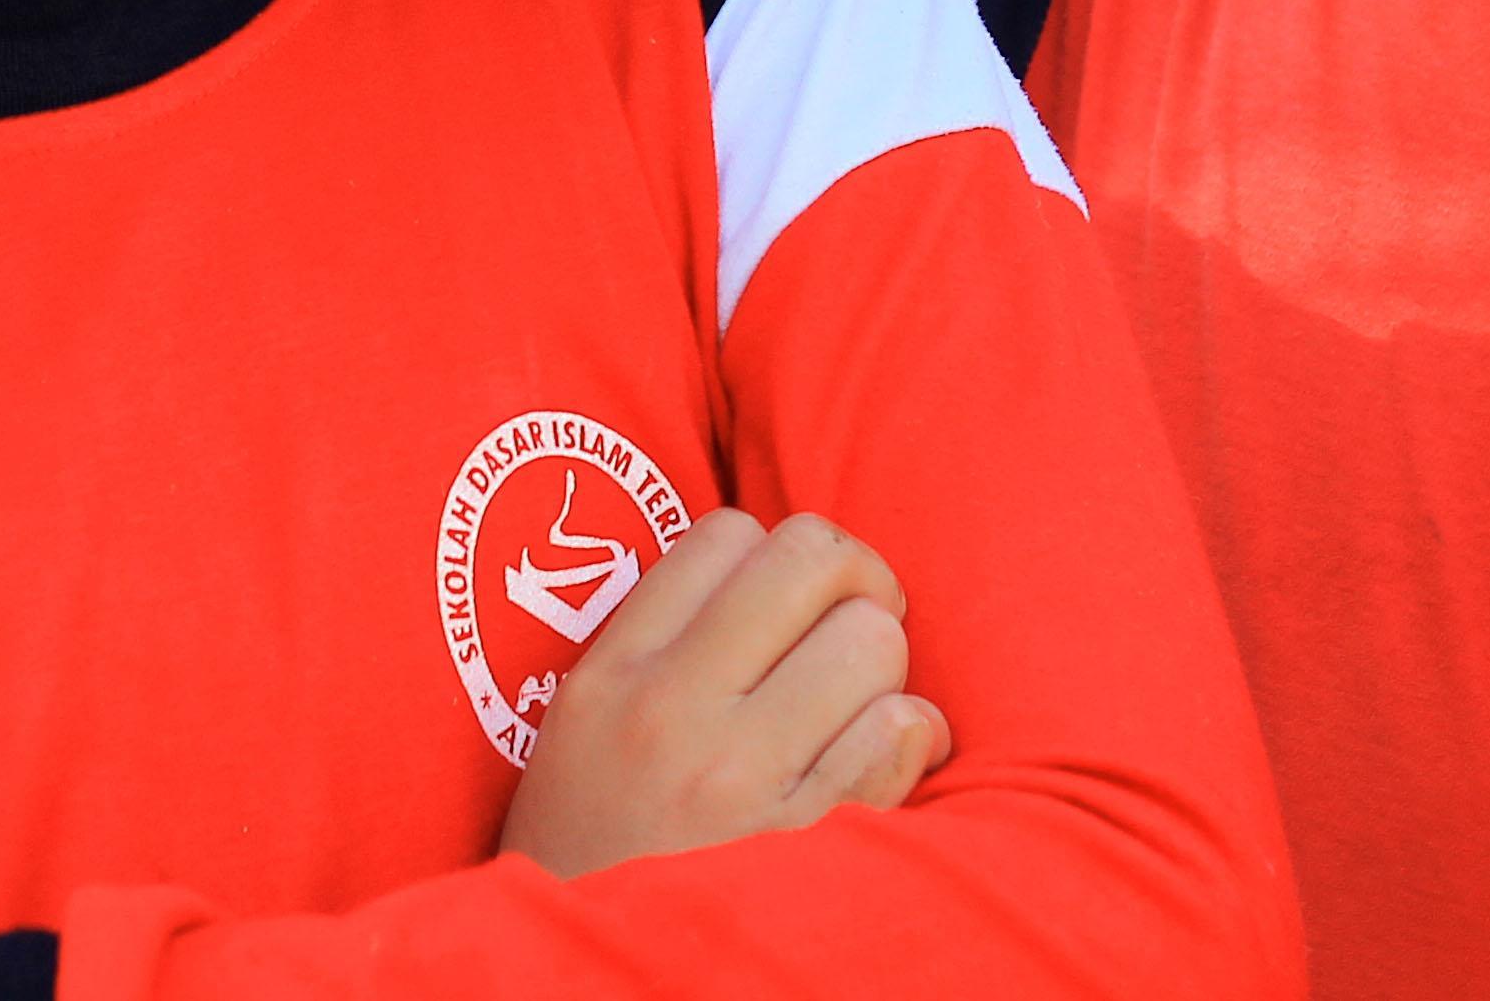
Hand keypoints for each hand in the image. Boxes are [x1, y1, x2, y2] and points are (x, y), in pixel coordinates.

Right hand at [499, 508, 952, 878]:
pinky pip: (898, 734)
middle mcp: (672, 713)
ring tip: (862, 714)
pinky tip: (885, 766)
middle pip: (814, 559)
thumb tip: (772, 569)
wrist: (578, 986)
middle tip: (854, 631)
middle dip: (855, 584)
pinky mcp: (806, 845)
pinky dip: (911, 740)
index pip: (726, 534)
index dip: (777, 557)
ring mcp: (740, 780)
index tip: (788, 606)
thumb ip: (658, 648)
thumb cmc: (597, 856)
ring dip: (885, 673)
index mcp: (611, 676)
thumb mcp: (582, 735)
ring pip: (872, 641)